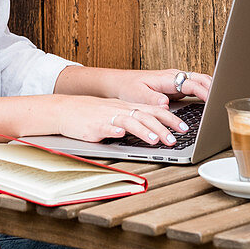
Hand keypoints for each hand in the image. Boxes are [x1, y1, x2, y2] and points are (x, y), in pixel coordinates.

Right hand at [53, 95, 190, 144]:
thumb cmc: (92, 115)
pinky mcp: (94, 125)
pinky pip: (105, 126)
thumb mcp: (116, 115)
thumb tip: (155, 129)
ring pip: (130, 121)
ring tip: (155, 140)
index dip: (170, 119)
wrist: (65, 110)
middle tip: (176, 138)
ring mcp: (108, 117)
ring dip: (143, 130)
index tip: (184, 128)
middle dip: (163, 127)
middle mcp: (121, 110)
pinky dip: (113, 129)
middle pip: (146, 116)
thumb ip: (134, 121)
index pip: (154, 111)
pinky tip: (120, 134)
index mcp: (128, 108)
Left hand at [113, 68, 212, 107]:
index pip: (191, 83)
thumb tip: (165, 104)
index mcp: (167, 78)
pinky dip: (205, 90)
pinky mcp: (176, 86)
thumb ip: (152, 98)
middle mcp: (174, 76)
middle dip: (214, 86)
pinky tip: (211, 98)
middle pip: (200, 78)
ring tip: (222, 98)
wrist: (120, 83)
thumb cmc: (128, 87)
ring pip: (200, 80)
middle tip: (224, 99)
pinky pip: (195, 86)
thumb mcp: (136, 95)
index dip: (204, 91)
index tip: (213, 99)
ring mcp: (176, 80)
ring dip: (211, 86)